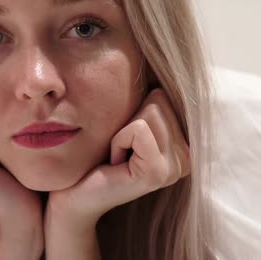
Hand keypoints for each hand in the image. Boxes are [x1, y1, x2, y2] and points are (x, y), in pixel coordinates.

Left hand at [47, 88, 190, 228]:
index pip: (163, 94)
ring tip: (118, 157)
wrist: (74, 195)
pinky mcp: (157, 173)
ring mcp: (175, 167)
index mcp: (184, 143)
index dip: (134, 112)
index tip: (126, 141)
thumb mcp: (126, 123)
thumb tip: (155, 65)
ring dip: (121, 132)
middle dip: (128, 121)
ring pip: (149, 111)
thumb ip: (147, 103)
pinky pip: (137, 129)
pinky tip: (114, 163)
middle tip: (120, 150)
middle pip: (158, 100)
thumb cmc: (96, 156)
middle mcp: (186, 156)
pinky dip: (117, 140)